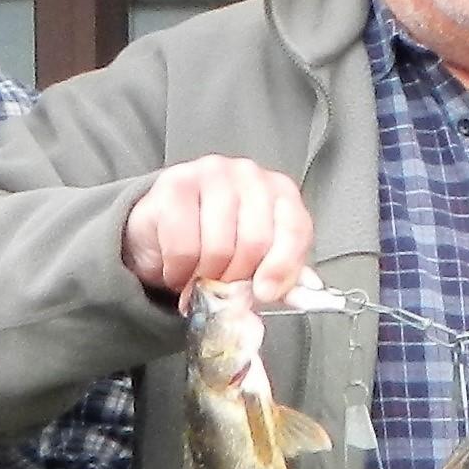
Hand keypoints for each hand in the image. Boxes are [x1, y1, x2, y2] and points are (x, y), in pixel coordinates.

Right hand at [121, 156, 316, 307]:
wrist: (163, 223)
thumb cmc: (219, 238)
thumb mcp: (258, 259)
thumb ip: (283, 276)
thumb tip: (305, 293)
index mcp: (280, 191)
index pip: (295, 229)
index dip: (282, 267)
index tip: (266, 294)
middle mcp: (249, 175)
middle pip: (255, 241)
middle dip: (238, 278)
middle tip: (224, 291)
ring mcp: (211, 175)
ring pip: (219, 247)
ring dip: (206, 277)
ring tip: (199, 280)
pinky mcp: (175, 185)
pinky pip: (183, 246)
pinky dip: (179, 270)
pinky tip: (179, 269)